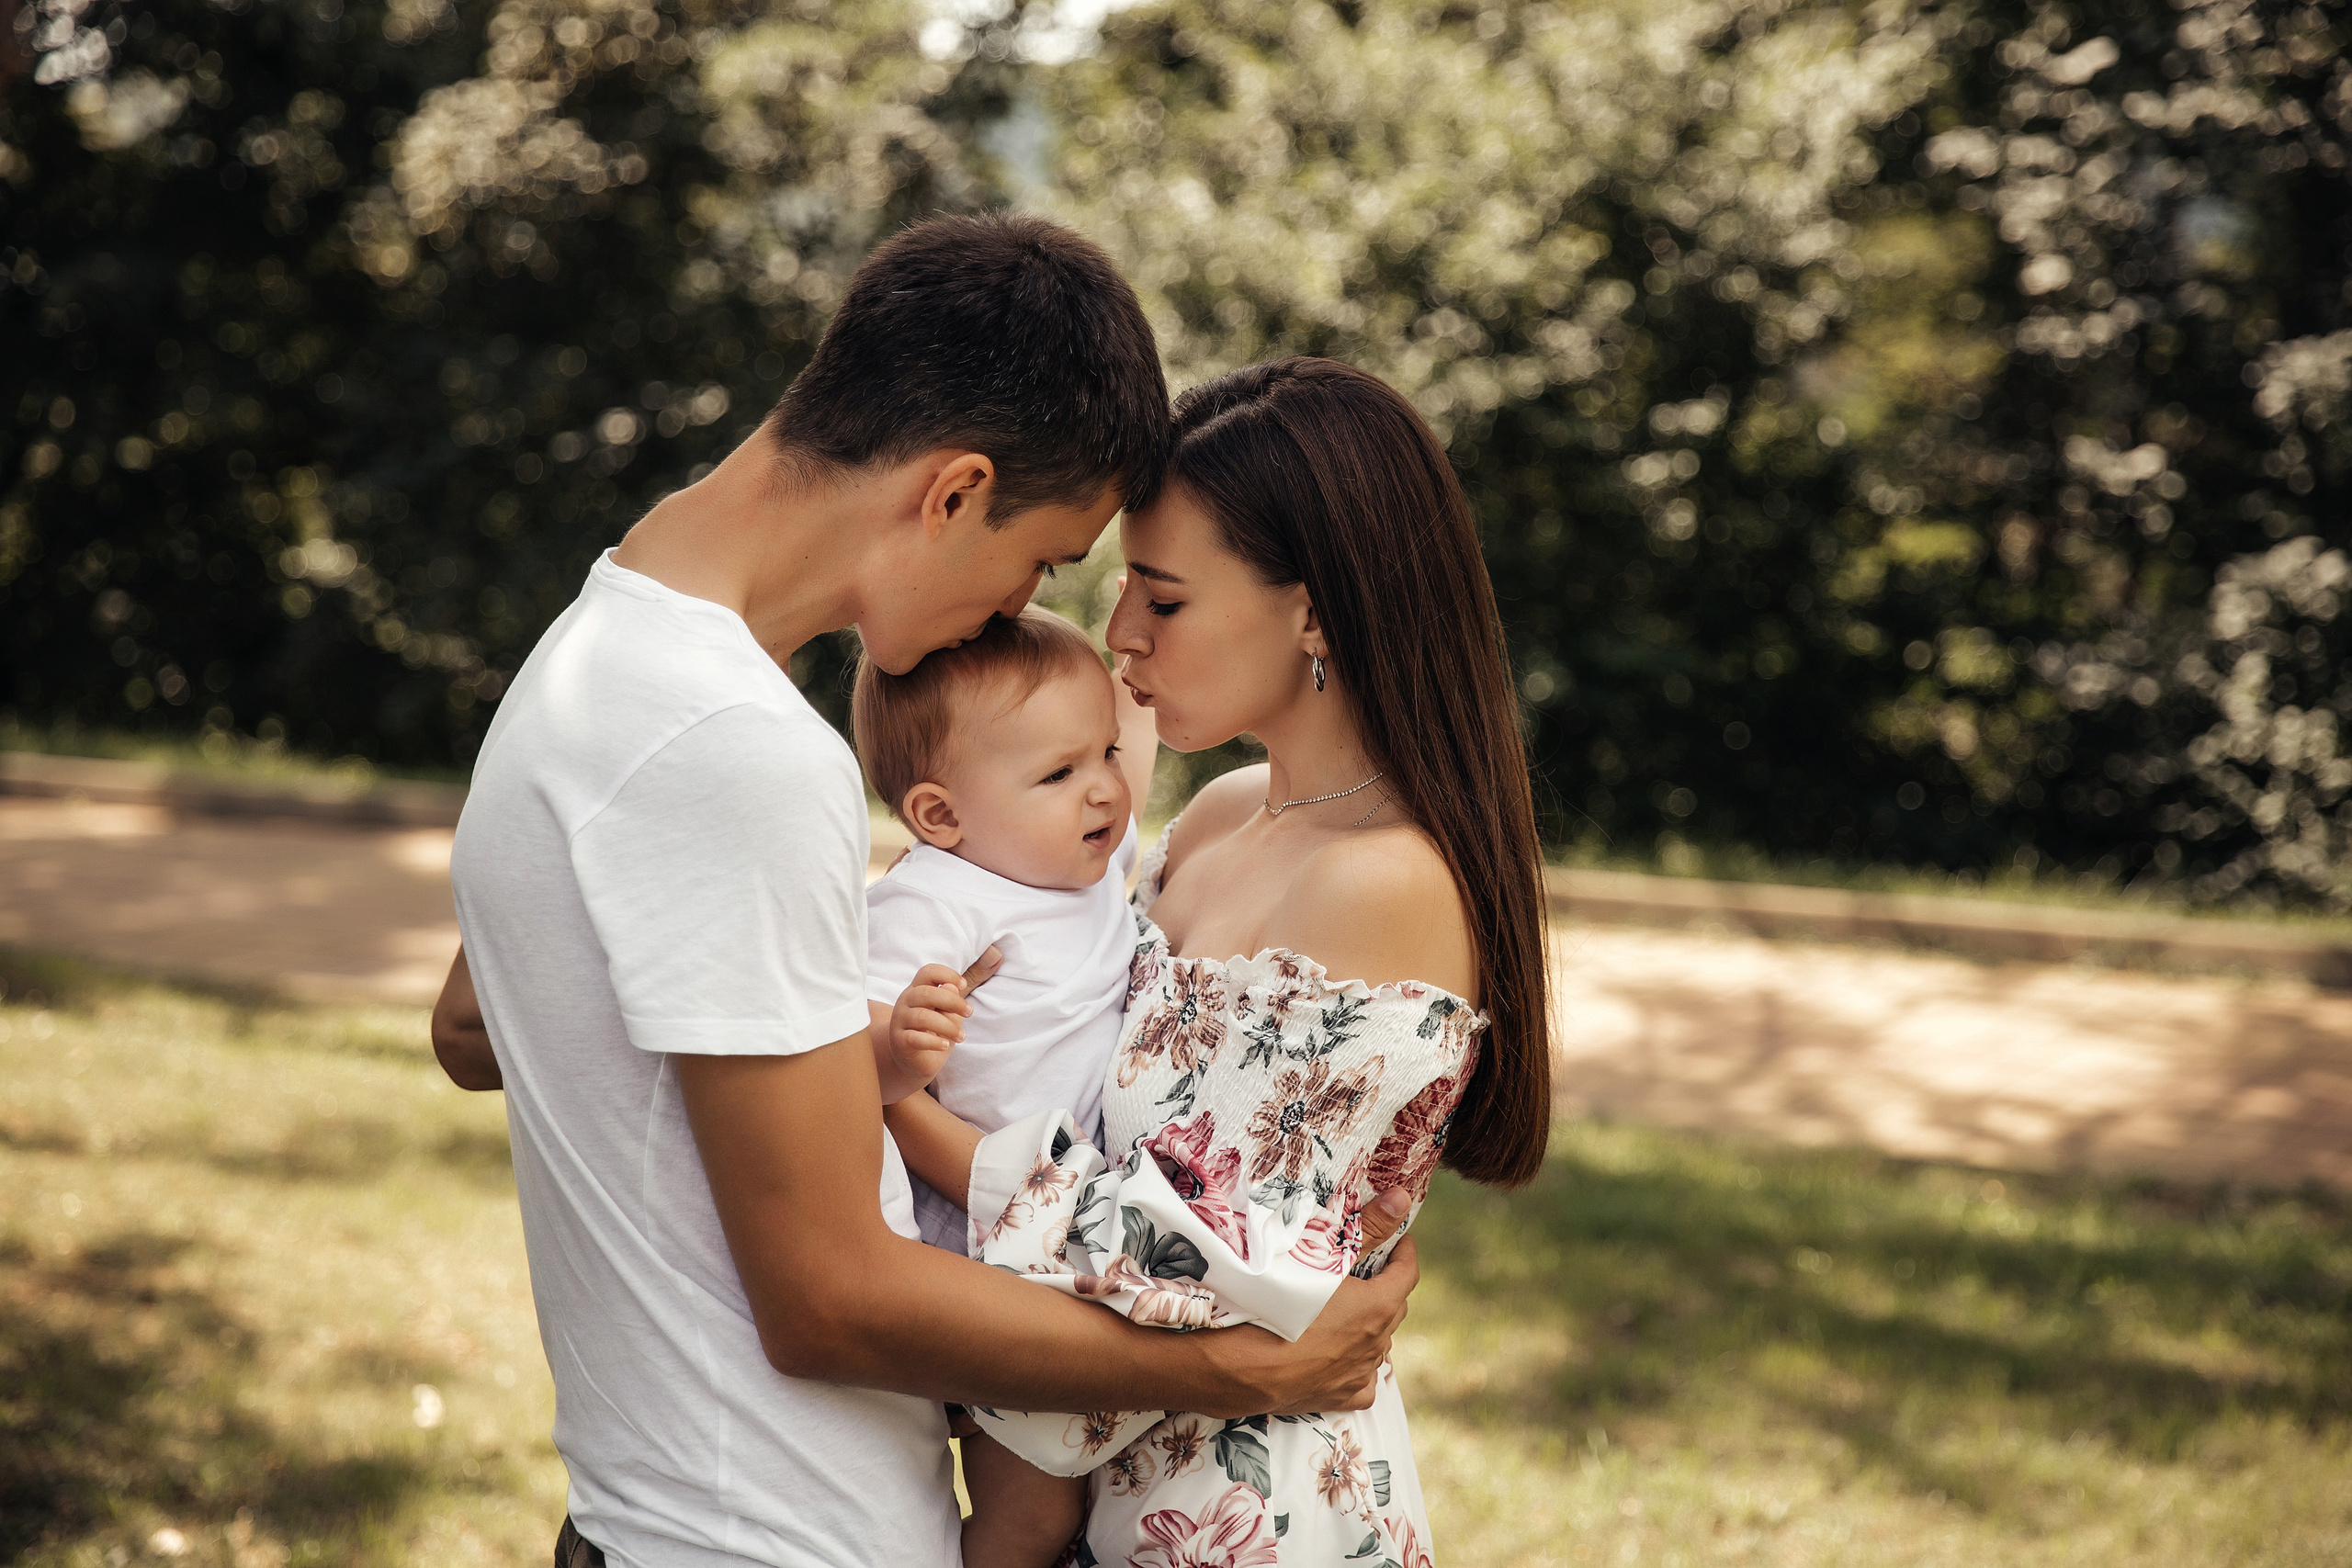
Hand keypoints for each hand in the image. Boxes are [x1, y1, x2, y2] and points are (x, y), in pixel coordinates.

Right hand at [886, 948, 1001, 1090]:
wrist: (914, 1058)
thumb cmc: (933, 1031)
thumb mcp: (947, 1014)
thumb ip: (950, 1001)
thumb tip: (952, 988)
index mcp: (917, 989)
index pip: (928, 972)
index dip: (947, 974)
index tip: (964, 985)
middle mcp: (905, 1001)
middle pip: (926, 993)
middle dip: (952, 1002)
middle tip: (969, 1012)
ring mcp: (899, 1021)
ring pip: (923, 1017)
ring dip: (948, 1027)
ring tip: (961, 1036)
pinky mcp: (899, 1041)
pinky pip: (916, 1038)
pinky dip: (934, 1042)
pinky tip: (945, 1045)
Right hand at [1207, 1234, 1419, 1416]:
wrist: (1241, 1366)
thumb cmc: (1276, 1304)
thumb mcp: (1321, 1257)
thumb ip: (1368, 1228)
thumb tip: (1401, 1198)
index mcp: (1378, 1306)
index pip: (1406, 1273)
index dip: (1403, 1253)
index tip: (1400, 1241)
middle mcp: (1377, 1343)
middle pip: (1393, 1307)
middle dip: (1385, 1286)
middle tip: (1367, 1270)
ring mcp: (1360, 1373)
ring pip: (1378, 1343)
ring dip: (1369, 1326)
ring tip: (1348, 1311)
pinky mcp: (1342, 1397)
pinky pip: (1362, 1379)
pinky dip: (1357, 1365)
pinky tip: (1341, 1356)